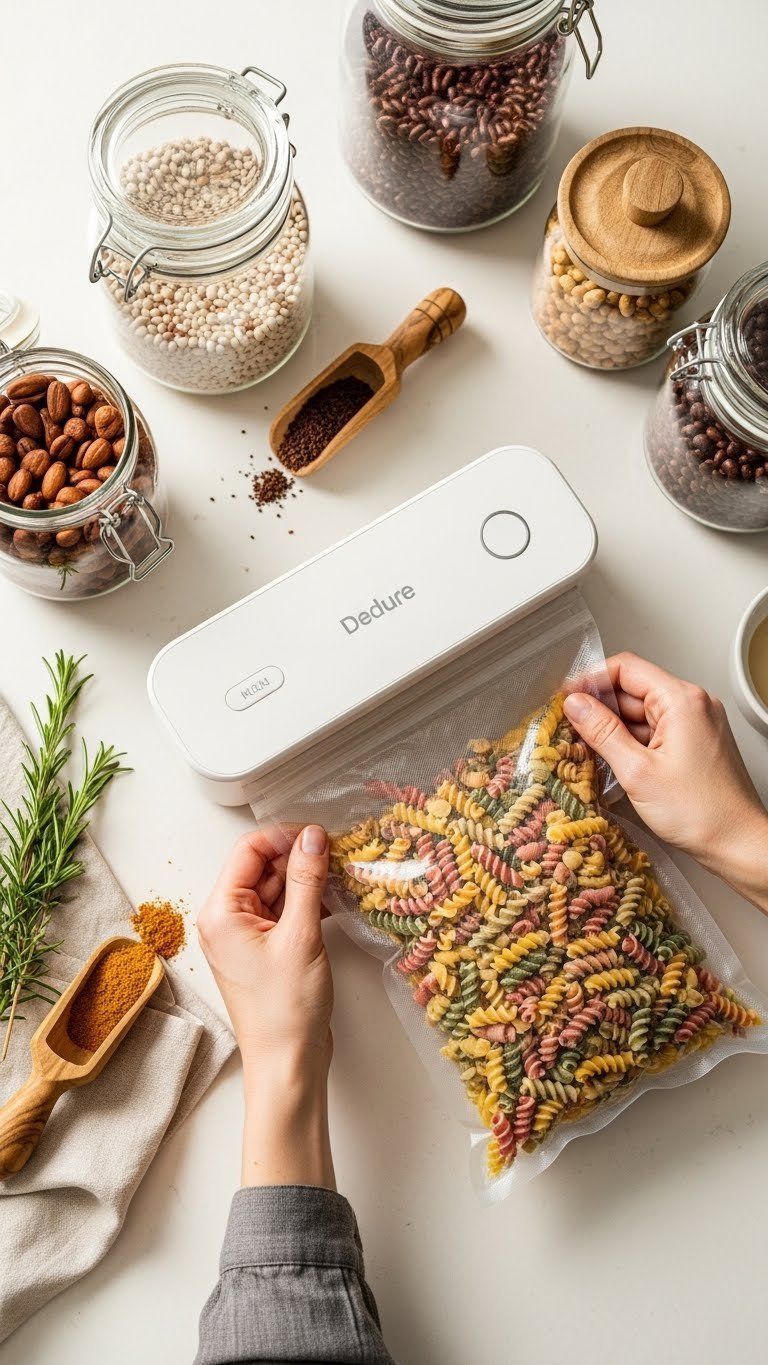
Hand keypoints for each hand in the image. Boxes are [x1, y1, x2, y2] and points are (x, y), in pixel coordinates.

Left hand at [198, 825, 335, 1186]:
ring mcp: (245, 936)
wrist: (288, 1064)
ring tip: (342, 877)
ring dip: (307, 880)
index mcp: (221, 912)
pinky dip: (307, 903)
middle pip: (262, 867)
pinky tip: (335, 901)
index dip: (285, 836)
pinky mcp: (264, 950)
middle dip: (299, 857)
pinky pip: (283, 911)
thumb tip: (312, 837)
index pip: (249, 850)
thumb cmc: (286, 1010)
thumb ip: (306, 880)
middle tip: (339, 855)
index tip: (320, 836)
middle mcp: (226, 920)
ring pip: (276, 888)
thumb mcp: (300, 935)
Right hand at [563, 653, 767, 913]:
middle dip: (600, 708)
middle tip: (572, 730)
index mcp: (682, 701)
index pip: (626, 668)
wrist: (737, 843)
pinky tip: (615, 762)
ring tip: (590, 751)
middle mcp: (693, 705)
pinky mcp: (695, 743)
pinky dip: (633, 742)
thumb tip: (576, 705)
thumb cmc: (702, 813)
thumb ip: (602, 732)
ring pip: (642, 712)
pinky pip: (655, 730)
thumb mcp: (637, 771)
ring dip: (614, 728)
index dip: (591, 680)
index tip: (568, 699)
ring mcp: (696, 724)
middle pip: (633, 689)